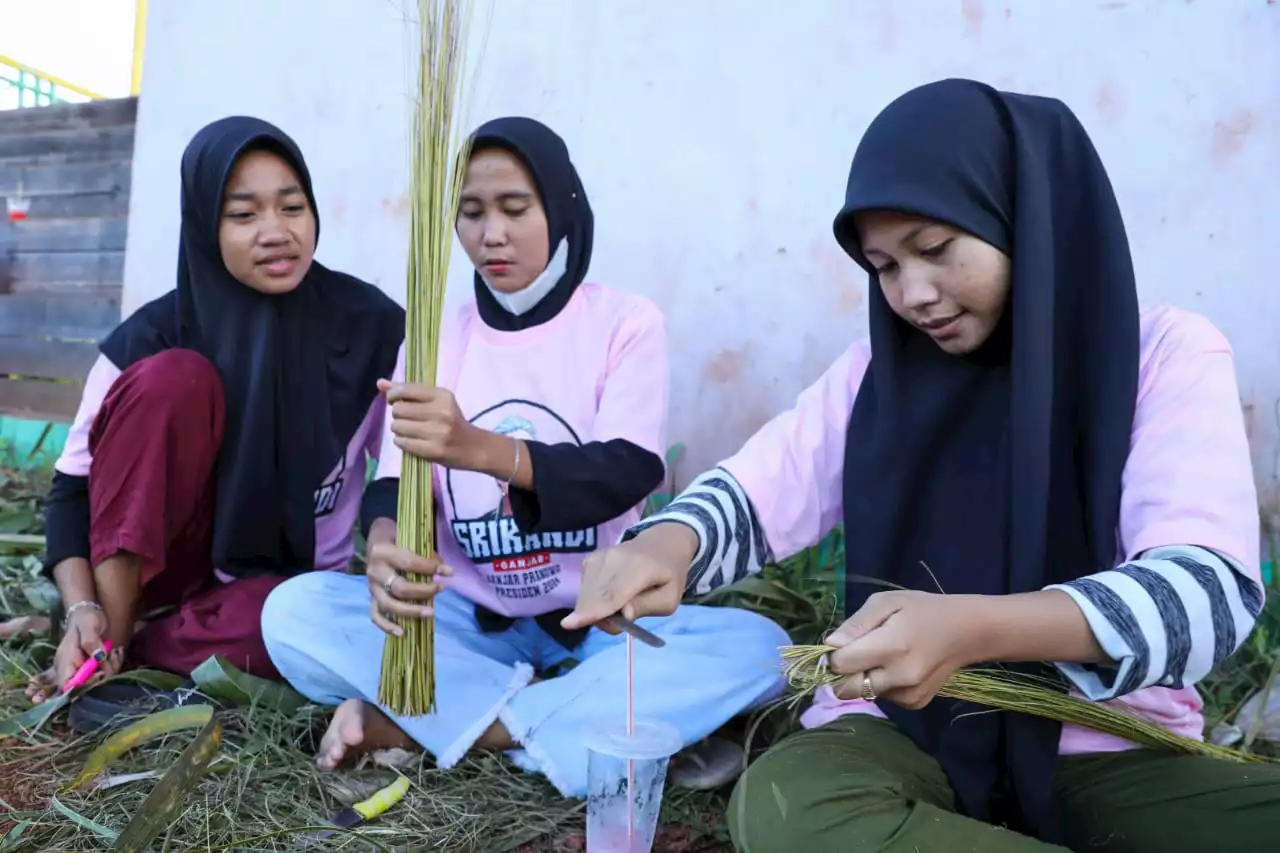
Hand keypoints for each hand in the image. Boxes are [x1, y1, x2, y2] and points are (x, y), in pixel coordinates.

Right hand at [27, 605, 121, 702]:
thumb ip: (91, 641)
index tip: (101, 673)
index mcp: (65, 660)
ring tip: (115, 651)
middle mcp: (70, 668)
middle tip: (112, 656)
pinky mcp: (91, 667)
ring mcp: (81, 669)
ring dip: (112, 667)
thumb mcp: (89, 625)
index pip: (67, 684)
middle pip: (84, 687)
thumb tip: (98, 657)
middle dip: (103, 675)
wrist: (88, 613)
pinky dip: (114, 664)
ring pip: (97, 681)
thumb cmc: (86, 618)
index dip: (84, 685)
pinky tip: (117, 652)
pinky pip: (104, 674)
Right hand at [366, 539, 452, 635]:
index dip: (430, 568)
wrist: (375, 540)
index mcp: (382, 552)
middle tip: (441, 589)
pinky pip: (376, 616)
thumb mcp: (409, 537)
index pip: (408, 563)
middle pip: (399, 588)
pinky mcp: (371, 598)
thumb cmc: (397, 537)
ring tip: (431, 613)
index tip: (449, 572)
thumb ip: (425, 552)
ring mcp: (371, 587)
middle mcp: (374, 571)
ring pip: (389, 605)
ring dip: (411, 611)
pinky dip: (387, 626)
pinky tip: (402, 632)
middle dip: (424, 591)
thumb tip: (443, 570)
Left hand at [379, 380, 484, 469]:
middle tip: (407, 419)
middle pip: (399, 410)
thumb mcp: (437, 401)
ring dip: (399, 429)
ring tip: (410, 431)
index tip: (393, 400)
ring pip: (398, 426)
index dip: (393, 395)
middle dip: (397, 415)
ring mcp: (437, 432)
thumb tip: (380, 383)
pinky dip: (402, 441)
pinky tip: (411, 441)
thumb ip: (409, 391)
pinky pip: (402, 442)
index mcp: (442, 396)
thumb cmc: (452, 421)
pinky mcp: (433, 450)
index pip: (406, 390)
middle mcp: (441, 412)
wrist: (474, 447)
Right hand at [562, 523, 697, 632]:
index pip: (612, 594)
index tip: (568, 624)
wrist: (661, 544)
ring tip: (619, 607)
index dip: (591, 611)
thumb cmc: (667, 575)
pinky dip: (593, 599)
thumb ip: (647, 606)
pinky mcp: (590, 559)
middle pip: (594, 598)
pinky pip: (584, 588)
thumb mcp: (669, 598)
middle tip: (620, 623)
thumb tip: (623, 614)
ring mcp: (600, 556)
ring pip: (586, 594)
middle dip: (600, 619)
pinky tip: (609, 595)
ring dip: (596, 610)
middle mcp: (615, 558)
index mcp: (640, 567)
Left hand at [826, 591, 989, 709]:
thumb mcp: (887, 602)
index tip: (841, 644)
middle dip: (843, 674)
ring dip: (864, 678)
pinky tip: (898, 666)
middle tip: (857, 653)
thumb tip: (830, 645)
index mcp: (891, 647)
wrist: (967, 632)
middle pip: (847, 689)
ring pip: (864, 694)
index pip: (841, 664)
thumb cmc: (924, 610)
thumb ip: (856, 624)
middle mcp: (900, 677)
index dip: (833, 655)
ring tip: (885, 655)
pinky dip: (882, 684)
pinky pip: (883, 697)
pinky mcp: (915, 703)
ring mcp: (909, 694)